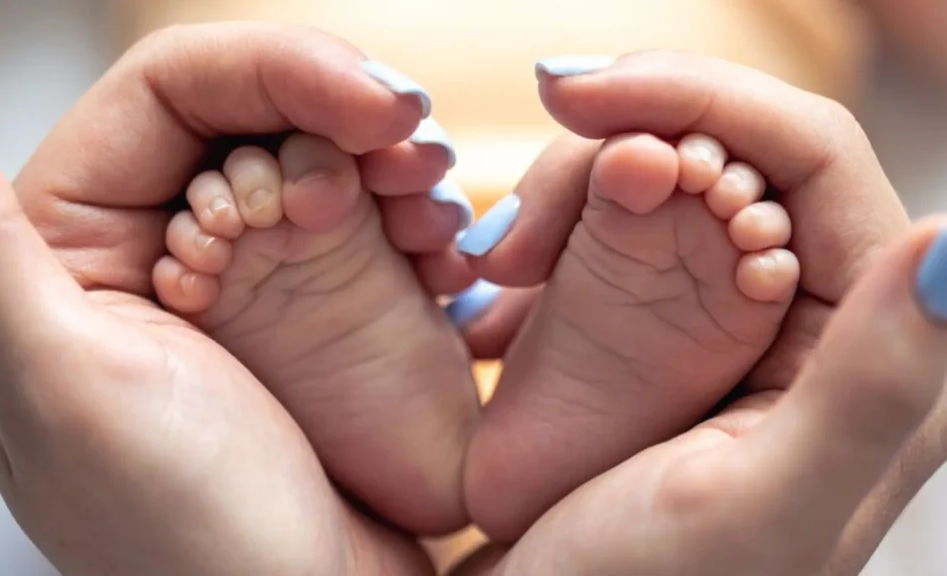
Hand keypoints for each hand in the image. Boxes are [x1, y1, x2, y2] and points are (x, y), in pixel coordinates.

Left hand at [0, 22, 464, 574]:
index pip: (172, 90)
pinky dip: (418, 216)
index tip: (373, 102)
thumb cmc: (180, 538)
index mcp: (78, 241)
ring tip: (438, 212)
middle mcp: (163, 242)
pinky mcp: (322, 301)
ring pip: (325, 153)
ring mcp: (253, 270)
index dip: (279, 70)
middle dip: (350, 111)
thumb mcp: (64, 388)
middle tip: (419, 150)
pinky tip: (444, 251)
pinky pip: (374, 219)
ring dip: (395, 161)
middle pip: (260, 108)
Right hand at [457, 52, 940, 574]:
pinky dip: (547, 231)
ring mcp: (728, 312)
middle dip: (610, 147)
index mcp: (872, 350)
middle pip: (725, 147)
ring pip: (658, 173)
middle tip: (511, 227)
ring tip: (494, 273)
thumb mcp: (757, 509)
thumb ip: (873, 386)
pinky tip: (496, 286)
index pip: (812, 153)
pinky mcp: (661, 319)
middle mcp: (813, 315)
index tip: (577, 93)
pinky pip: (610, 224)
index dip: (699, 96)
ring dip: (564, 195)